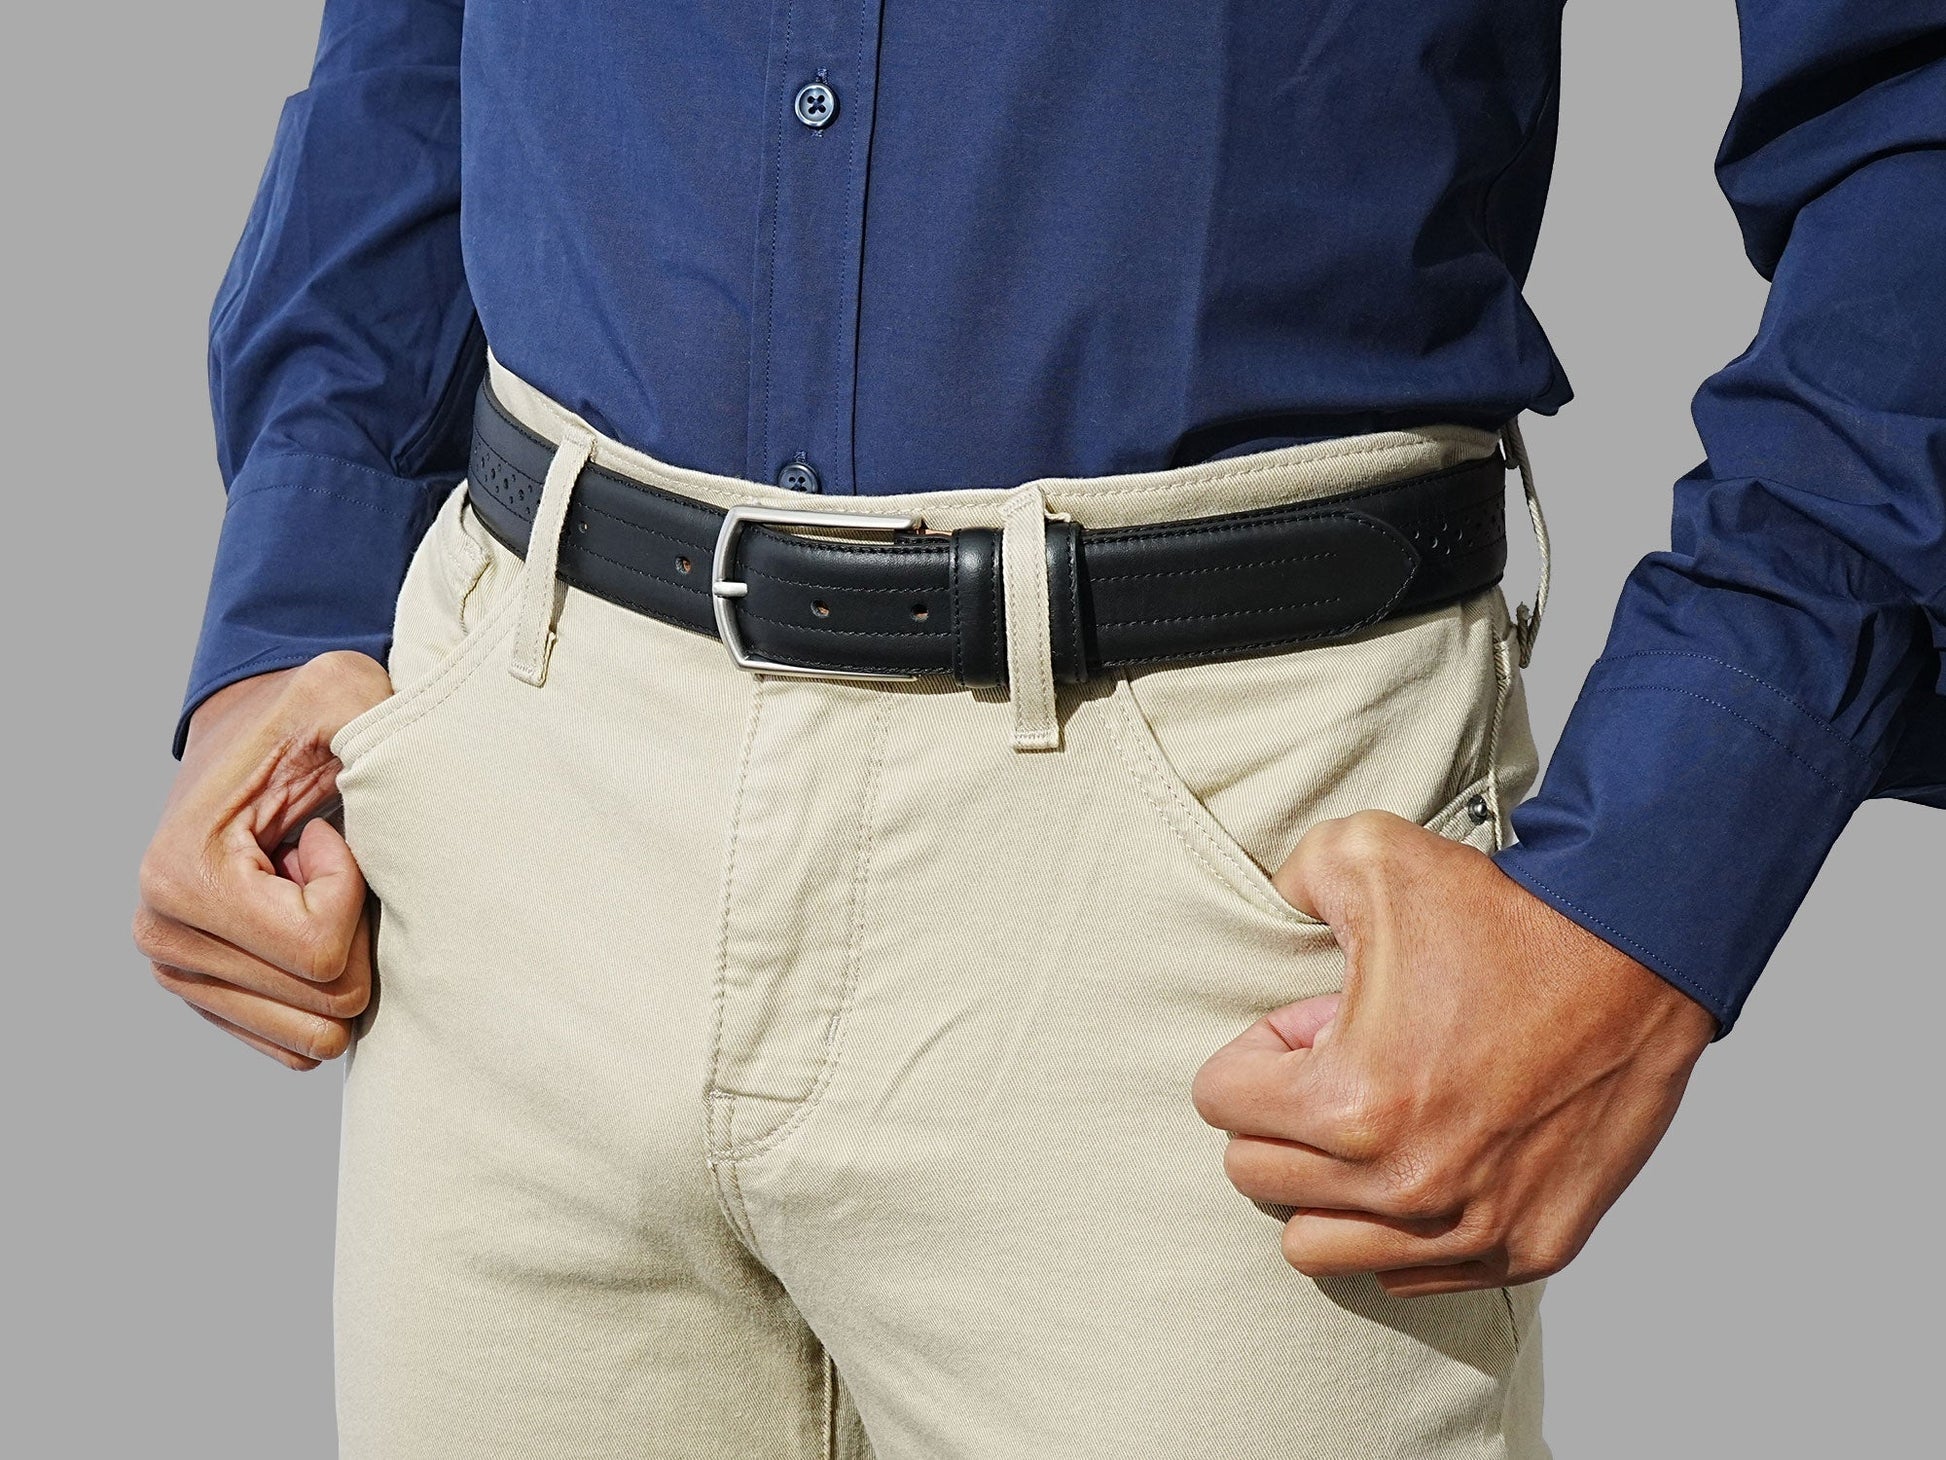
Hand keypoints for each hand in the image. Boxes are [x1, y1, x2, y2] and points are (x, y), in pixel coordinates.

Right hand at [135, 652, 391, 1068]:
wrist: (255, 739)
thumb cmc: (303, 719)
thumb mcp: (341, 694)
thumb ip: (365, 711)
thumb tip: (391, 764)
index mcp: (181, 878)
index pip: (322, 950)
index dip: (351, 889)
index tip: (322, 835)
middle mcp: (166, 937)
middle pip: (327, 1002)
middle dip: (353, 931)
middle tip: (322, 866)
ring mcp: (183, 977)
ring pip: (318, 1036)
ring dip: (341, 962)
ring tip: (310, 893)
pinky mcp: (212, 1000)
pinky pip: (300, 1049)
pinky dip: (326, 991)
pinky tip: (307, 926)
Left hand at [1192, 810, 1715, 1295]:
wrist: (1641, 956)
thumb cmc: (1504, 912)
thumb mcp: (1367, 854)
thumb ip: (1288, 876)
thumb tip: (1270, 904)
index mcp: (1349, 1103)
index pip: (1220, 1103)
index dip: (1259, 1051)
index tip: (1313, 1025)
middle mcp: (1404, 1185)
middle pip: (1257, 1176)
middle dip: (1282, 1116)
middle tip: (1345, 1065)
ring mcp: (1466, 1229)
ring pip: (1318, 1246)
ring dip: (1325, 1185)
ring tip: (1375, 1120)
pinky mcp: (1524, 1249)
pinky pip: (1406, 1274)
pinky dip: (1398, 1226)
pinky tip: (1431, 1155)